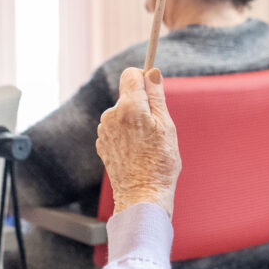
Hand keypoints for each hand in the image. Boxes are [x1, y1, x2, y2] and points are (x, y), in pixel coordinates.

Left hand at [96, 68, 181, 217]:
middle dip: (142, 104)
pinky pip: (116, 128)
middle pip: (128, 95)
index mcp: (129, 106)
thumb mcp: (166, 125)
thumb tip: (152, 72)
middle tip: (156, 127)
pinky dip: (126, 134)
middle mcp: (111, 115)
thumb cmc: (160, 162)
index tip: (154, 89)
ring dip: (134, 120)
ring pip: (122, 112)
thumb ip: (157, 95)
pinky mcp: (102, 144)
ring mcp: (104, 131)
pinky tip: (136, 151)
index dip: (144, 78)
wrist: (142, 196)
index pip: (131, 74)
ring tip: (146, 143)